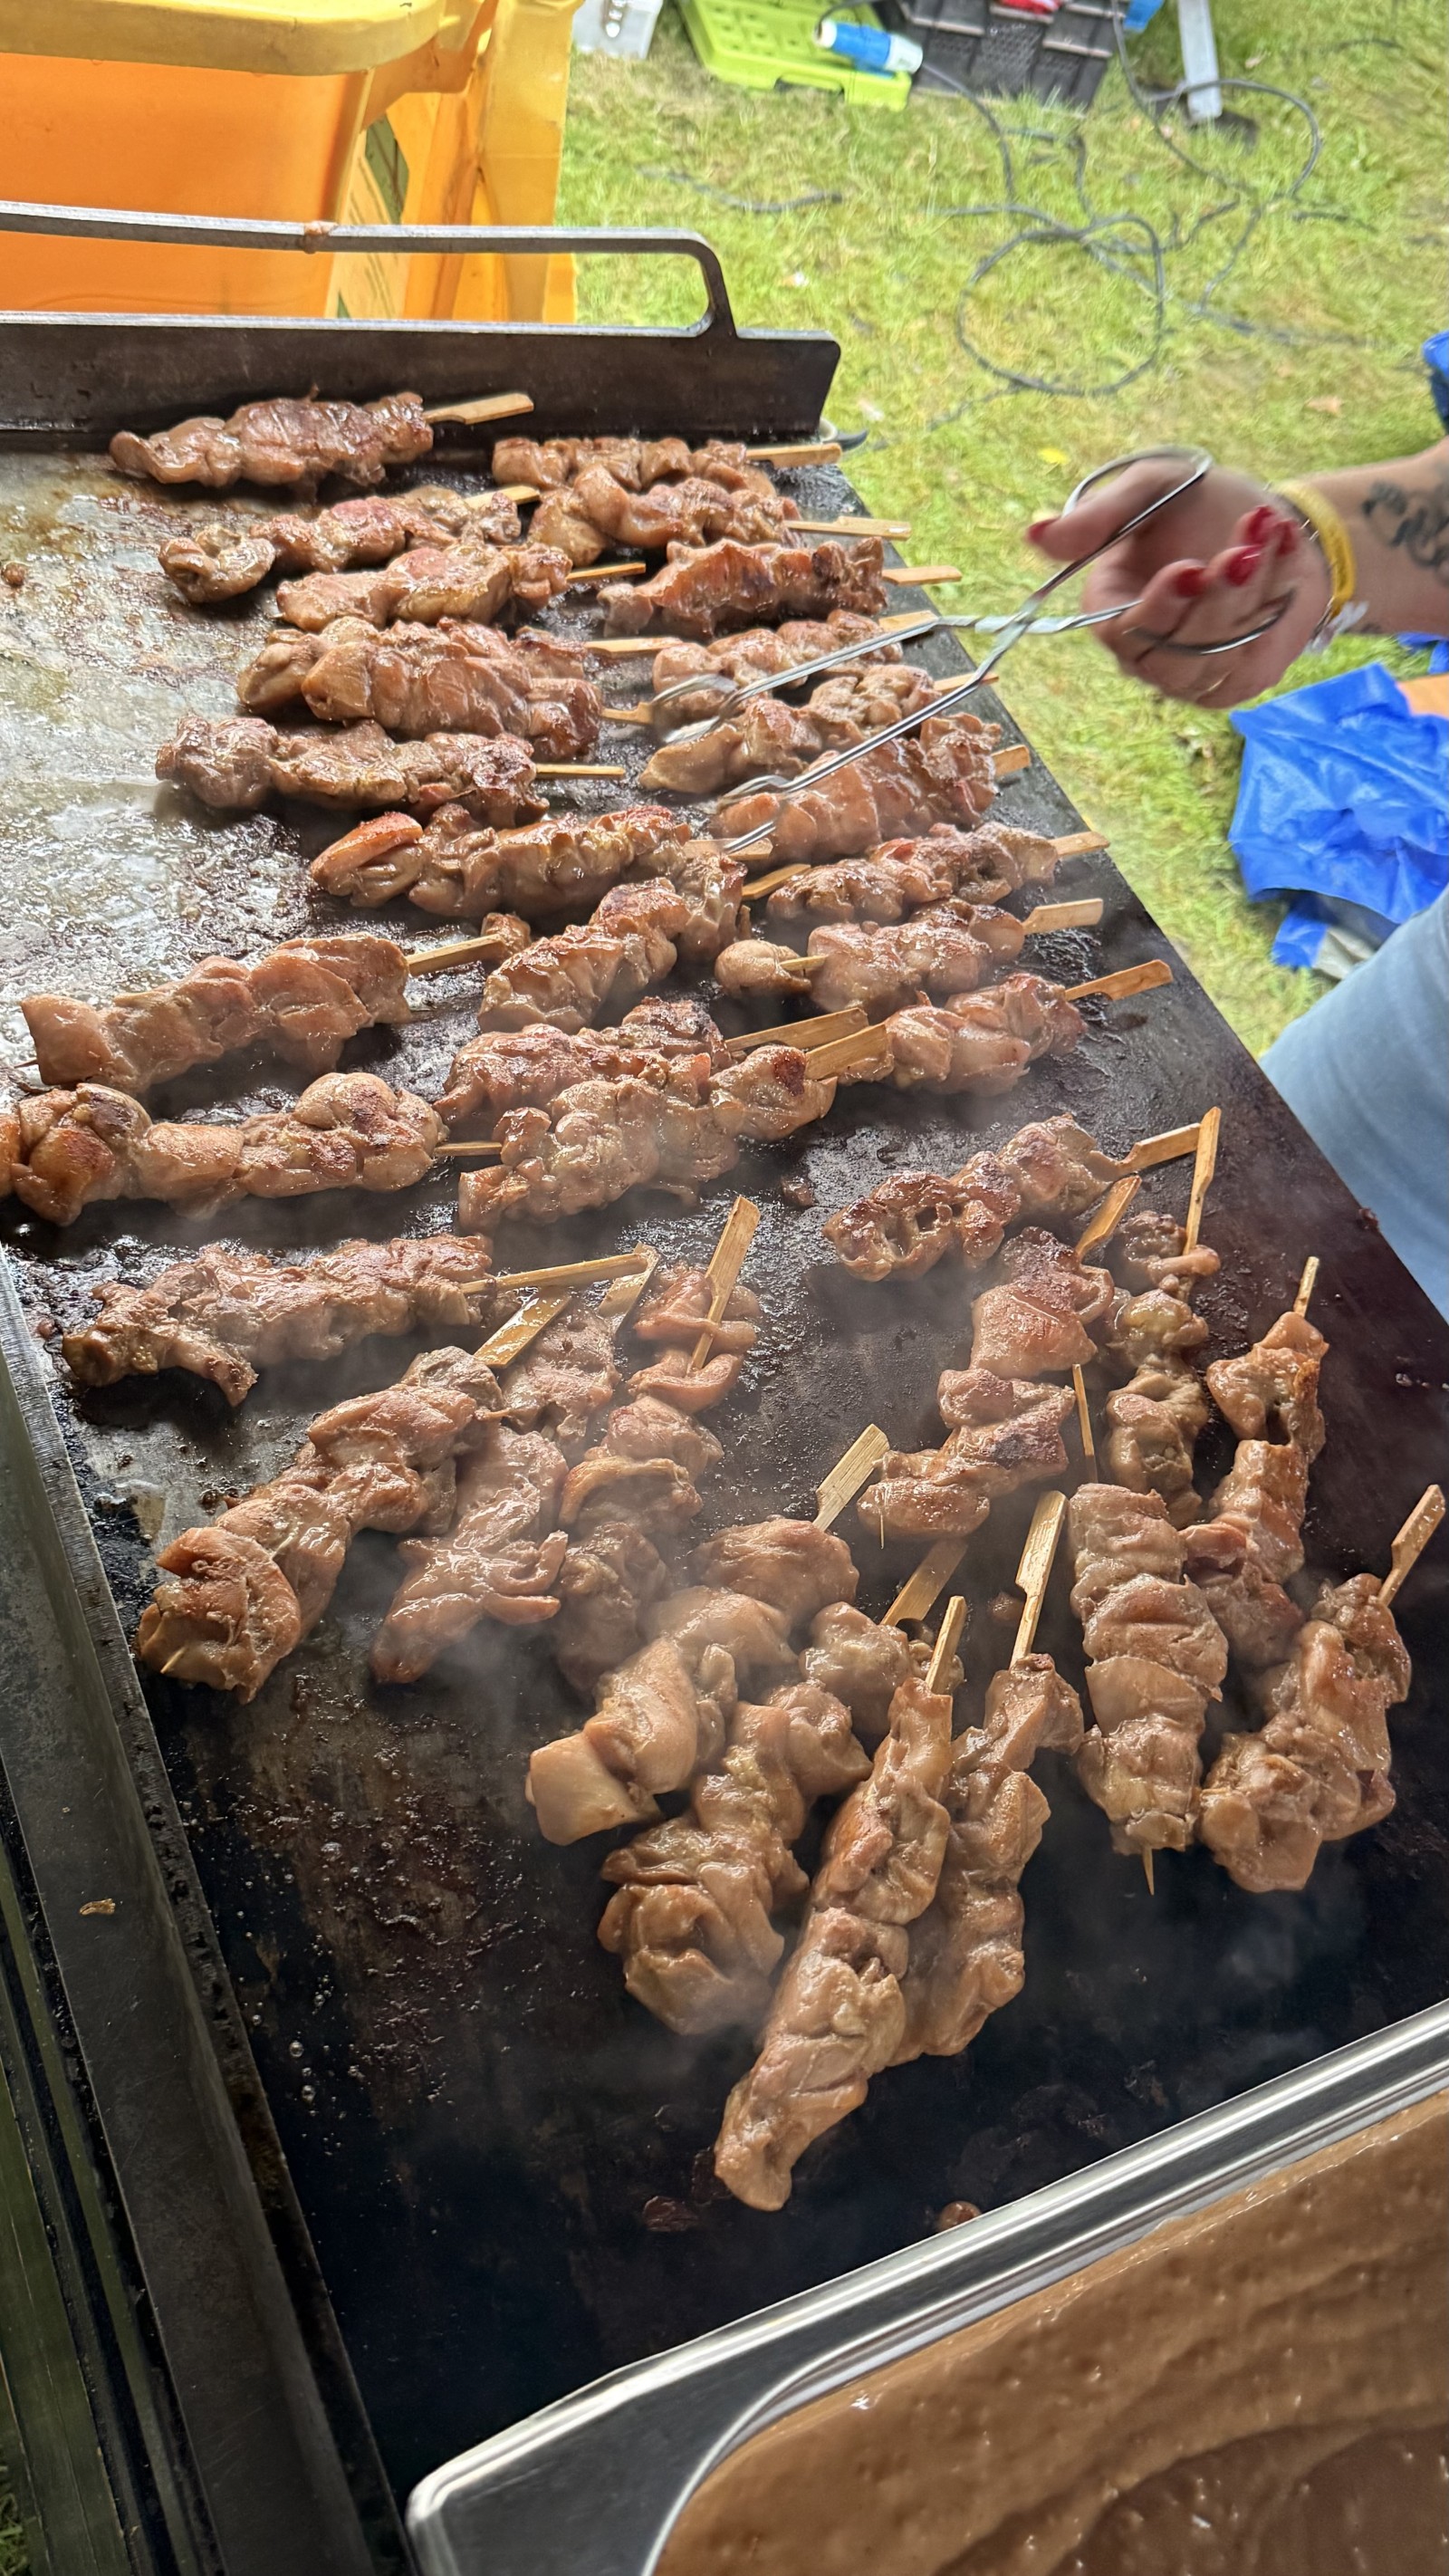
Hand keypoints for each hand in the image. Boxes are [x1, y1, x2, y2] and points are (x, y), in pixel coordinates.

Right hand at [1026, 456, 1330, 707]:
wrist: (1273, 523)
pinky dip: (1270, 610)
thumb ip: (1101, 513)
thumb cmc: (1202, 503)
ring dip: (1248, 600)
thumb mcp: (1153, 486)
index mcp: (1108, 606)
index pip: (1119, 633)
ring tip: (1268, 535)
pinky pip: (1242, 668)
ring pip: (1210, 661)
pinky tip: (1281, 558)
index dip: (1157, 607)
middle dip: (1215, 599)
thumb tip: (1034, 533)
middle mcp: (1141, 650)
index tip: (1192, 568)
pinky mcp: (1228, 685)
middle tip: (1246, 548)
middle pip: (1170, 653)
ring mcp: (1184, 675)